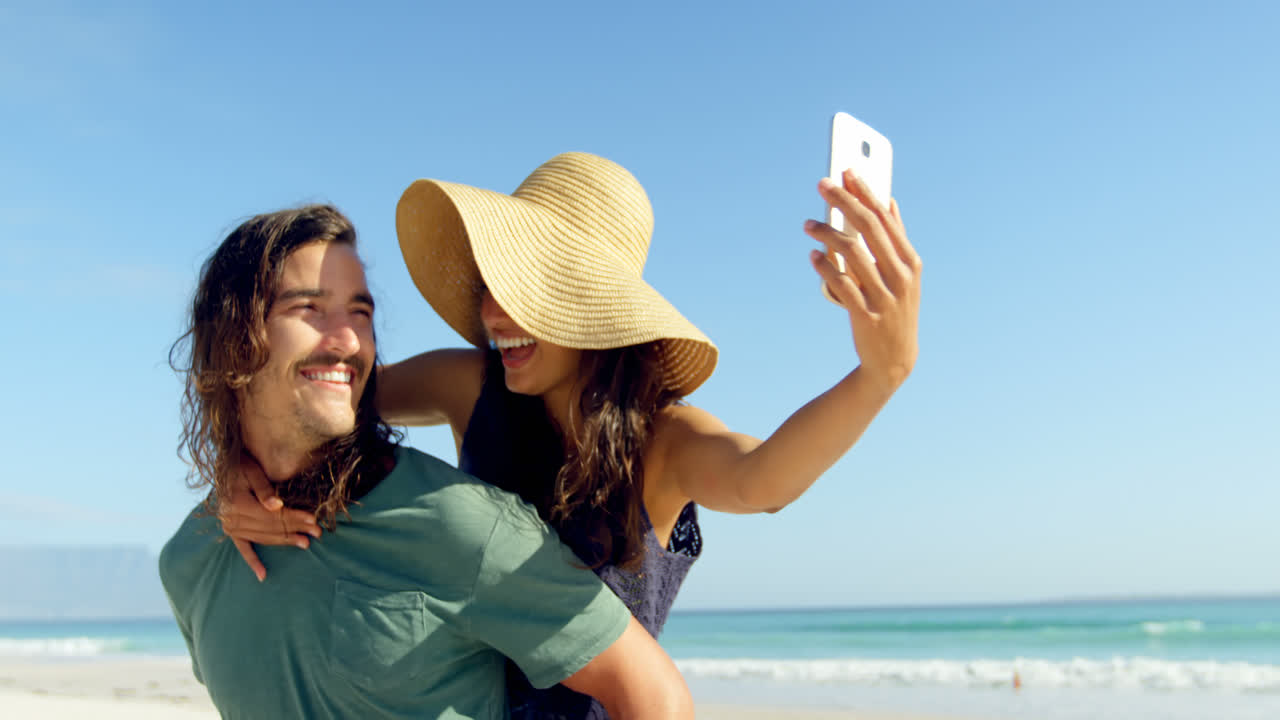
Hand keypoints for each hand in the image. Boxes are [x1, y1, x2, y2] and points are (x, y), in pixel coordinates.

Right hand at [217, 456, 320, 580]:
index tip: (314, 520)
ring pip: (263, 538)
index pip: (273, 516)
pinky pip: (243, 549)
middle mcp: (232, 519)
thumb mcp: (252, 471)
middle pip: (271, 528)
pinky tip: (263, 575)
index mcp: (238, 504)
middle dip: (296, 529)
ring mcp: (230, 527)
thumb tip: (277, 506)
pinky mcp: (231, 531)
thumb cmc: (240, 465)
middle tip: (317, 533)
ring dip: (284, 542)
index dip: (295, 518)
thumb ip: (264, 489)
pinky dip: (253, 561)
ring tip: (305, 543)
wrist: (222, 467)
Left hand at [806, 169, 921, 392]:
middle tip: (822, 184)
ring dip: (826, 233)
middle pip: (867, 228)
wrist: (895, 360)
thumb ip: (896, 238)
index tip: (845, 170)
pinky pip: (841, 284)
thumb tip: (888, 200)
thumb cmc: (895, 308)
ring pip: (851, 254)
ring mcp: (884, 296)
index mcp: (910, 261)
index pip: (884, 217)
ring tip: (807, 225)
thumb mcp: (905, 274)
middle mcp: (900, 276)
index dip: (864, 191)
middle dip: (843, 201)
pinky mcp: (865, 315)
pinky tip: (813, 257)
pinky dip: (825, 267)